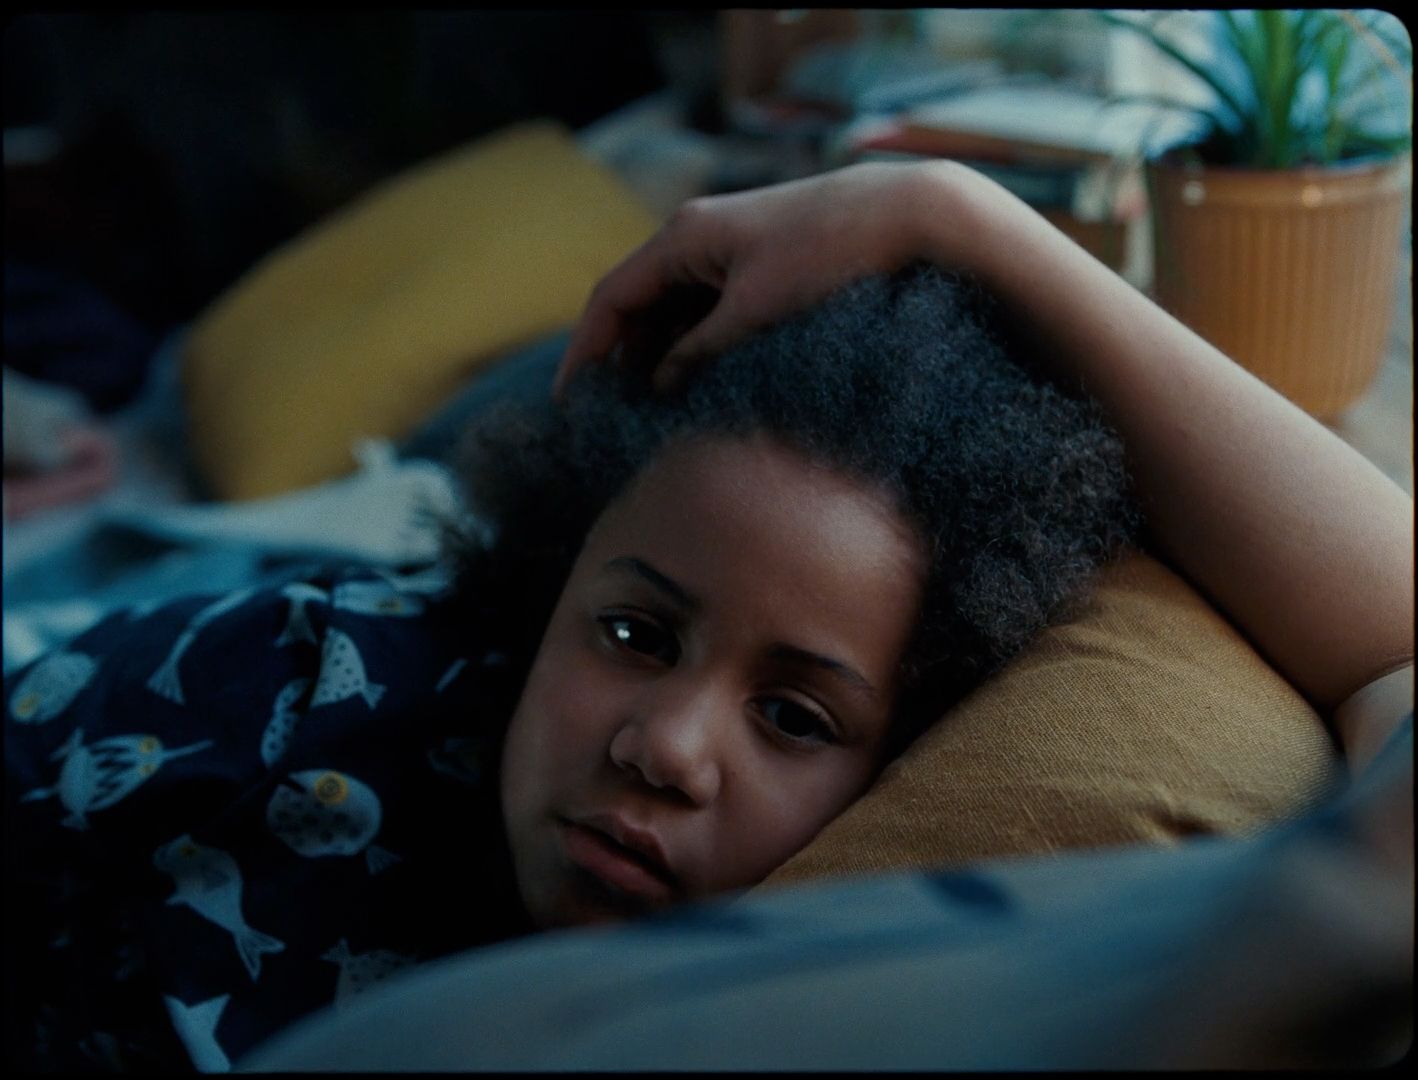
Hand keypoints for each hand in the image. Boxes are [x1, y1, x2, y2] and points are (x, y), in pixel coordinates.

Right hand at [555, 162, 936, 395]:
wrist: (904, 214)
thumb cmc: (828, 255)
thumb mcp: (755, 312)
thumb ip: (699, 351)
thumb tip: (659, 384)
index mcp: (682, 237)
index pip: (610, 299)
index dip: (584, 352)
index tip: (569, 402)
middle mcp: (695, 237)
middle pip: (636, 305)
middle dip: (619, 359)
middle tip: (609, 415)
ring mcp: (726, 249)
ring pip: (672, 310)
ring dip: (658, 356)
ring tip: (651, 410)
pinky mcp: (756, 264)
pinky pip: (706, 309)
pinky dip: (694, 345)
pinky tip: (696, 383)